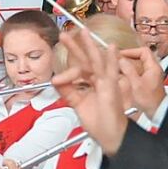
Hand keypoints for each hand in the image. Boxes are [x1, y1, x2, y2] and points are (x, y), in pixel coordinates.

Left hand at [52, 31, 129, 155]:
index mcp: (90, 83)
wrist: (111, 136)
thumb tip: (55, 79)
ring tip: (84, 32)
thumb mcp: (77, 103)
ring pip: (97, 61)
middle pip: (85, 60)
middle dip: (75, 47)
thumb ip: (67, 91)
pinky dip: (111, 60)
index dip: (65, 72)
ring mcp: (106, 83)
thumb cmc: (99, 122)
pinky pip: (112, 72)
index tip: (56, 78)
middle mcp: (98, 80)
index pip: (77, 69)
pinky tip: (111, 48)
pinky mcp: (112, 88)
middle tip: (65, 34)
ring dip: (90, 46)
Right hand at [119, 46, 165, 116]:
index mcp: (153, 67)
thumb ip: (128, 70)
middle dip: (127, 58)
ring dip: (127, 65)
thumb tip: (121, 60)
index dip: (131, 51)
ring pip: (137, 65)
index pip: (143, 51)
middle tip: (117, 61)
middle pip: (139, 57)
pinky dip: (129, 72)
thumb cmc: (150, 100)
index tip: (121, 55)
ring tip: (118, 68)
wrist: (157, 111)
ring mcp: (150, 75)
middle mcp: (153, 69)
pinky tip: (122, 76)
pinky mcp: (146, 81)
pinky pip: (137, 72)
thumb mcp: (136, 84)